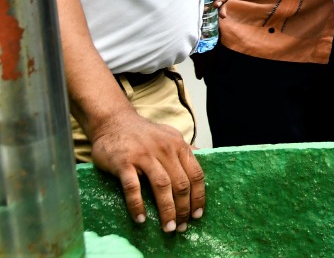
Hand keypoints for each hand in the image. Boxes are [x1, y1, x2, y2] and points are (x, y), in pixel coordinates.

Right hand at [89, 109, 204, 232]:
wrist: (113, 122)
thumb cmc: (143, 134)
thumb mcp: (169, 136)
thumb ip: (184, 149)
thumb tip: (204, 157)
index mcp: (179, 146)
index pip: (196, 174)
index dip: (199, 197)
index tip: (198, 215)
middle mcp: (165, 150)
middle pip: (181, 184)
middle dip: (184, 209)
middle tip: (182, 227)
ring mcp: (144, 156)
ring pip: (162, 186)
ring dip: (167, 210)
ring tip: (168, 228)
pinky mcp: (124, 162)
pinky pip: (133, 187)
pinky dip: (138, 205)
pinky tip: (141, 219)